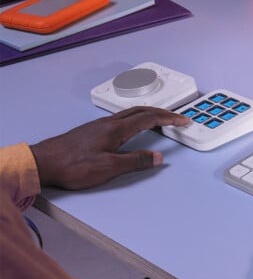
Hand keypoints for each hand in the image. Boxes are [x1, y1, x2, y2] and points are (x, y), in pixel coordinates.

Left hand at [30, 106, 188, 189]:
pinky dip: (135, 119)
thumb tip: (157, 157)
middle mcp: (108, 123)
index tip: (182, 120)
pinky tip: (134, 126)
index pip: (149, 119)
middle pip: (141, 111)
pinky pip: (121, 118)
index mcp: (116, 129)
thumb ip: (135, 161)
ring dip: (148, 114)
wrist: (44, 162)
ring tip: (160, 120)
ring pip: (130, 113)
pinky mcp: (93, 130)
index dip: (168, 119)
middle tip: (176, 117)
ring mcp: (99, 125)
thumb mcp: (109, 168)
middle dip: (162, 112)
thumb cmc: (72, 166)